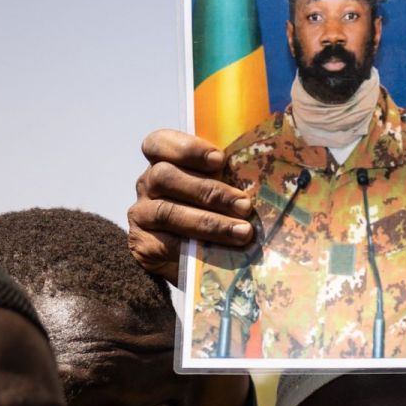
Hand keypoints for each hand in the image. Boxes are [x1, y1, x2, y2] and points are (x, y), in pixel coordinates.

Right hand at [127, 129, 253, 283]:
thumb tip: (264, 175)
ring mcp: (141, 215)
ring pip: (167, 211)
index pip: (158, 143)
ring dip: (209, 222)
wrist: (190, 262)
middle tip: (244, 205)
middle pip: (165, 176)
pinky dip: (197, 246)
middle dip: (209, 190)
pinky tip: (221, 251)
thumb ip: (229, 178)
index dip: (187, 147)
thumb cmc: (210, 214)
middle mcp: (147, 185)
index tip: (219, 159)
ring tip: (242, 232)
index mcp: (162, 162)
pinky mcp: (142, 244)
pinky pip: (167, 243)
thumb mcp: (218, 190)